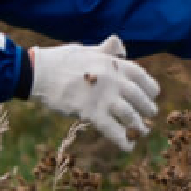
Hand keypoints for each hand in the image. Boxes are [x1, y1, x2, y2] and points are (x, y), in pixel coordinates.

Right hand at [29, 36, 160, 151]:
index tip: (153, 96)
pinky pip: (112, 129)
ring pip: (130, 115)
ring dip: (139, 126)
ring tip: (142, 132)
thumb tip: (118, 43)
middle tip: (150, 116)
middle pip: (140, 98)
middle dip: (148, 109)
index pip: (143, 77)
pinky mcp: (90, 112)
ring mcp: (104, 97)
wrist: (37, 72)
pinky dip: (122, 140)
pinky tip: (129, 148)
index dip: (151, 89)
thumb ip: (106, 50)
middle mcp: (115, 80)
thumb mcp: (88, 50)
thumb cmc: (61, 61)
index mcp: (115, 64)